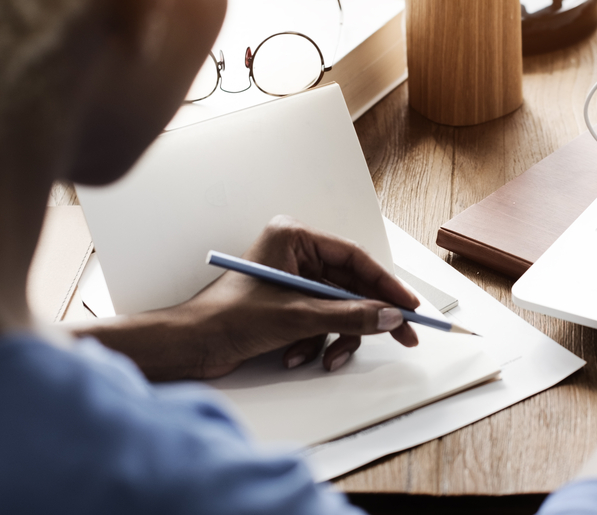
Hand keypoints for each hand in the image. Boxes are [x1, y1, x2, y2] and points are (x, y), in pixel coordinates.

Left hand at [77, 216, 419, 379]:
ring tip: (326, 358)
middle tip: (402, 335)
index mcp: (294, 239)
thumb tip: (391, 317)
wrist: (187, 348)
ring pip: (339, 309)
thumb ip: (350, 315)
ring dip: (335, 337)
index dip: (386, 284)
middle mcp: (295, 256)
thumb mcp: (297, 317)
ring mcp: (291, 282)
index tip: (409, 306)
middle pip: (351, 286)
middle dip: (368, 317)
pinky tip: (296, 356)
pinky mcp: (286, 307)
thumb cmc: (225, 319)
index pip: (355, 258)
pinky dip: (316, 343)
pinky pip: (321, 322)